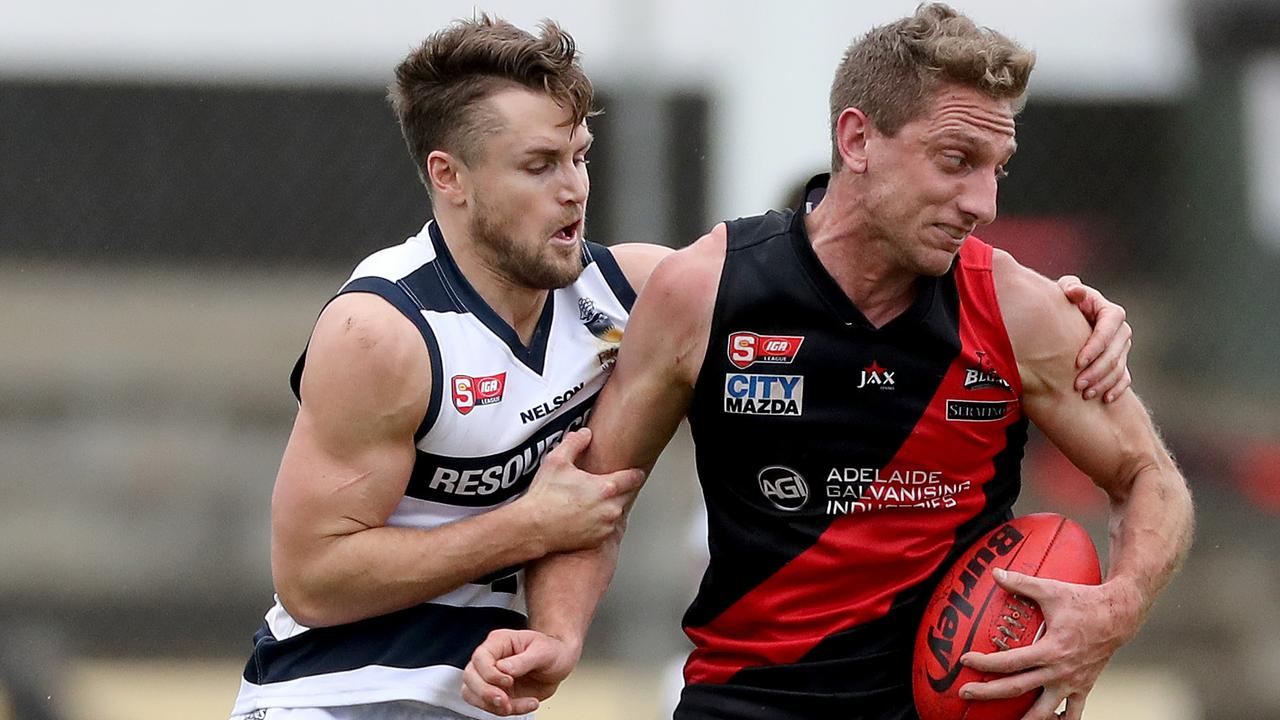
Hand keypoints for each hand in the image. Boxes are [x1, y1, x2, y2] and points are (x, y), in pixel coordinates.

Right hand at [462, 629, 578, 715]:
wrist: (559, 663)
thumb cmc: (552, 650)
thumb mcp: (543, 651)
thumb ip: (523, 660)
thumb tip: (503, 668)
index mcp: (499, 642)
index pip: (480, 657)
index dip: (490, 673)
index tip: (508, 682)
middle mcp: (491, 659)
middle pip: (470, 677)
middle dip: (485, 693)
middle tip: (505, 700)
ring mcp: (491, 677)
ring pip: (472, 694)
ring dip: (492, 706)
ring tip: (514, 706)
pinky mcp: (497, 693)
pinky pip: (489, 706)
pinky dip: (504, 711)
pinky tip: (525, 704)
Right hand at [517, 428, 645, 553]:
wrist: (533, 527)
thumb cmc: (545, 497)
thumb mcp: (557, 460)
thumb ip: (574, 443)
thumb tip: (585, 434)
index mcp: (606, 487)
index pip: (633, 478)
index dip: (634, 473)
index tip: (636, 472)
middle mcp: (610, 509)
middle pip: (626, 496)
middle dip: (618, 491)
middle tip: (602, 487)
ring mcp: (605, 527)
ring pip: (616, 513)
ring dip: (608, 507)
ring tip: (589, 503)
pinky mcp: (597, 541)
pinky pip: (606, 529)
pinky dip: (600, 523)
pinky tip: (584, 517)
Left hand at [958, 568, 1143, 719]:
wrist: (1119, 615)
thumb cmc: (1083, 601)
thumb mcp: (1051, 589)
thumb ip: (1021, 582)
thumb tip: (996, 573)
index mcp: (1050, 649)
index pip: (1010, 662)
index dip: (984, 663)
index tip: (965, 661)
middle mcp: (1060, 671)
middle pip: (1017, 689)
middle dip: (988, 693)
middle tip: (965, 692)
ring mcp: (1072, 683)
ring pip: (1044, 712)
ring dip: (1024, 719)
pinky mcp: (1084, 687)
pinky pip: (1074, 715)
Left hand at [1057, 275, 1132, 402]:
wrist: (1064, 320)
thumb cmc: (1061, 303)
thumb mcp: (1064, 292)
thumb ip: (1069, 288)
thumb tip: (1075, 292)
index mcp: (1109, 312)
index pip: (1110, 327)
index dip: (1097, 345)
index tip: (1079, 361)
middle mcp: (1120, 331)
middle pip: (1115, 352)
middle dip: (1097, 370)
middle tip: (1078, 385)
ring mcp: (1122, 348)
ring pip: (1119, 368)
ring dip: (1103, 382)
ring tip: (1085, 394)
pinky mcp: (1120, 363)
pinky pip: (1125, 379)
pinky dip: (1116, 389)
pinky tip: (1104, 399)